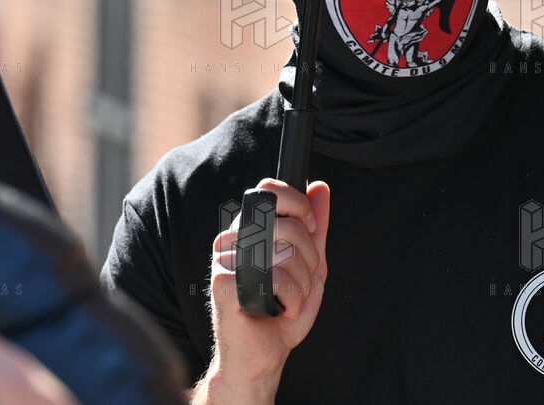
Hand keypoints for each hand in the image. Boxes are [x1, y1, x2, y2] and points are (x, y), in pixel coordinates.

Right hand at [195, 179, 330, 403]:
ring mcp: (224, 261)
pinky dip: (289, 298)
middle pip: (288, 226)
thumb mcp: (310, 264)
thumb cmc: (281, 312)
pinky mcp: (222, 284)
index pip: (271, 191)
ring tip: (289, 300)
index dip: (299, 206)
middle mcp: (232, 240)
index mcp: (249, 229)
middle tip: (300, 283)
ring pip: (283, 252)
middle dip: (309, 260)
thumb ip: (315, 226)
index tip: (311, 230)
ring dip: (301, 284)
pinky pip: (273, 277)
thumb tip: (320, 186)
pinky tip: (279, 310)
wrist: (262, 357)